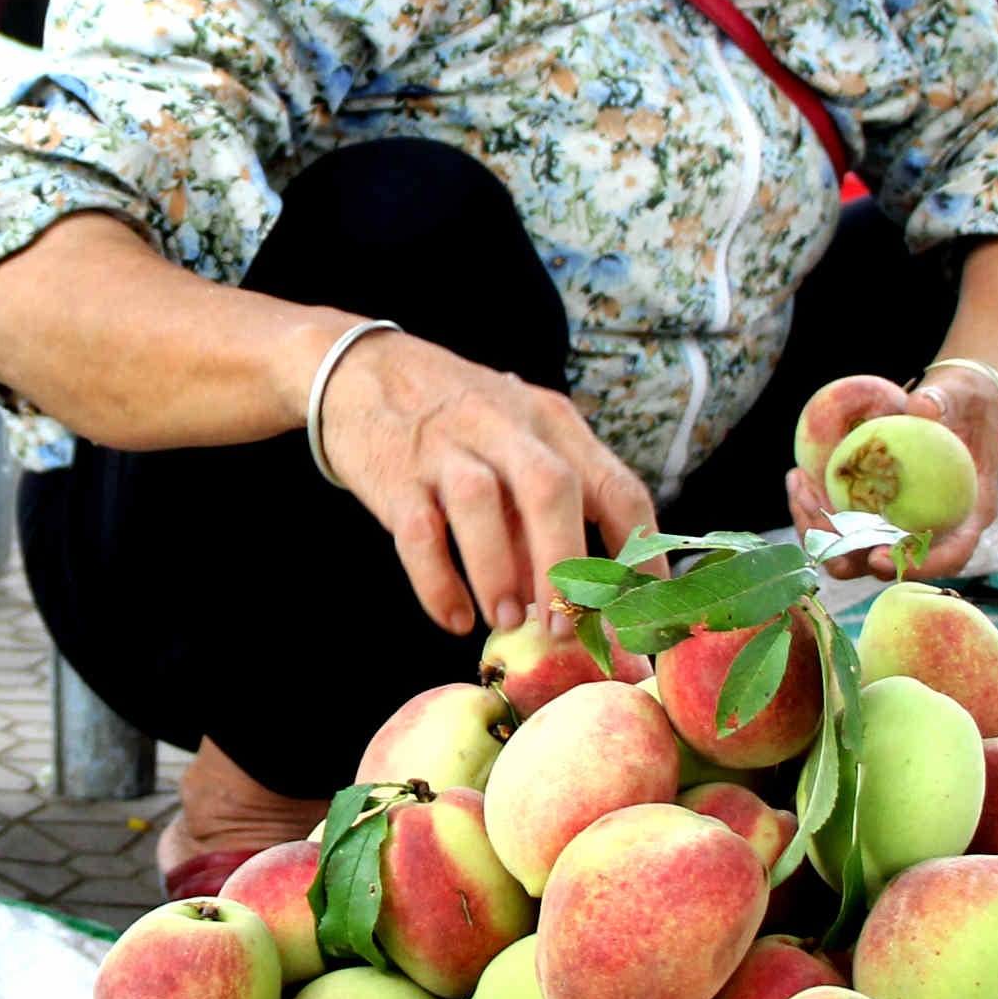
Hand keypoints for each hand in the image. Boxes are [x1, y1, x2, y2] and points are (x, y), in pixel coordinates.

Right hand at [314, 328, 656, 638]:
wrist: (359, 370)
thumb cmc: (457, 421)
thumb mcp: (515, 446)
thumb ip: (541, 516)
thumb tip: (567, 602)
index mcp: (552, 422)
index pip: (616, 485)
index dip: (638, 553)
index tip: (638, 611)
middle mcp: (505, 426)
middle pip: (551, 491)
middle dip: (564, 567)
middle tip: (564, 628)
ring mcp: (446, 446)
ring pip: (481, 504)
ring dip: (499, 573)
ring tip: (507, 622)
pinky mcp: (394, 473)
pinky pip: (419, 533)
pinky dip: (439, 583)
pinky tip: (455, 618)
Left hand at [781, 369, 997, 581]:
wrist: (949, 406)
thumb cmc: (961, 403)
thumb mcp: (956, 397)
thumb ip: (941, 403)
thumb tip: (920, 404)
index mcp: (966, 515)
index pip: (950, 555)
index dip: (918, 564)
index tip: (879, 558)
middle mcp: (932, 531)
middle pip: (889, 563)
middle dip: (846, 552)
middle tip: (817, 517)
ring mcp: (897, 527)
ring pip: (855, 552)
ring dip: (820, 531)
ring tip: (799, 486)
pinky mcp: (870, 515)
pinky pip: (840, 528)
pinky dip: (815, 509)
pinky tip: (798, 477)